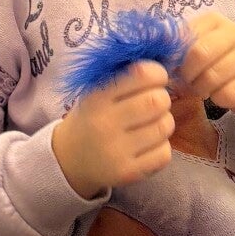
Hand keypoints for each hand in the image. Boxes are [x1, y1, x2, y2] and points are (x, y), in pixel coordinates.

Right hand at [51, 62, 173, 199]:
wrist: (68, 160)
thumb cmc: (92, 117)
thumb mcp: (96, 92)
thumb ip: (125, 77)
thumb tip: (165, 62)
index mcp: (96, 97)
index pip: (142, 74)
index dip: (157, 73)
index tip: (155, 79)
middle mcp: (104, 124)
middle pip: (158, 101)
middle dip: (163, 98)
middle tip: (153, 103)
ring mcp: (116, 152)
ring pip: (165, 127)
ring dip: (163, 122)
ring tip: (149, 124)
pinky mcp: (127, 173)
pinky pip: (164, 154)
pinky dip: (161, 147)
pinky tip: (146, 145)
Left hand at [176, 13, 234, 136]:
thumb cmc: (221, 65)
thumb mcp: (200, 52)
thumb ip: (179, 50)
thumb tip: (158, 59)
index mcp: (214, 21)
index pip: (182, 37)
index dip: (174, 59)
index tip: (177, 69)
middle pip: (198, 54)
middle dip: (189, 76)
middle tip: (191, 83)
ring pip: (212, 77)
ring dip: (203, 90)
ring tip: (207, 90)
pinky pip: (229, 94)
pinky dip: (220, 100)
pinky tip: (224, 96)